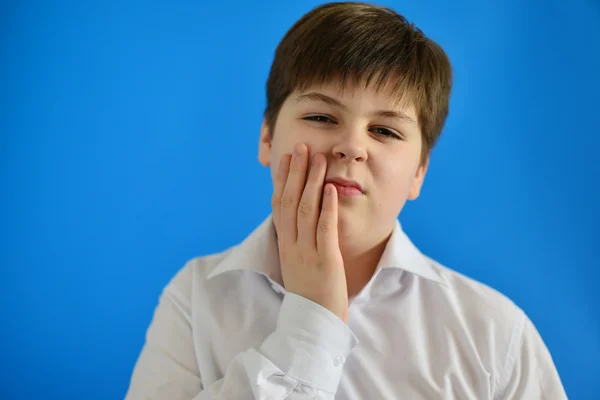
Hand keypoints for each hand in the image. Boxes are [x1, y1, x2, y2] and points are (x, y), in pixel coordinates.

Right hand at [271, 142, 348, 322]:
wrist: (313, 324)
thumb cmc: (309, 294)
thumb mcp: (297, 264)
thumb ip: (298, 241)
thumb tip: (300, 219)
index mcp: (285, 244)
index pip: (279, 205)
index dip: (283, 180)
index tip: (287, 158)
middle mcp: (292, 245)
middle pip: (290, 202)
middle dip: (296, 173)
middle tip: (302, 147)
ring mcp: (307, 252)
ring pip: (306, 211)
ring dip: (311, 183)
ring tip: (318, 159)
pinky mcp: (325, 261)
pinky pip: (324, 230)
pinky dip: (327, 208)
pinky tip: (331, 190)